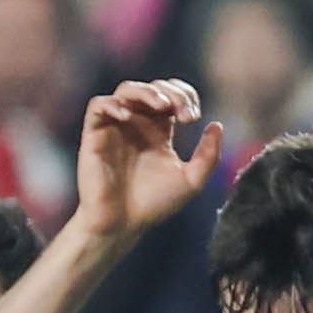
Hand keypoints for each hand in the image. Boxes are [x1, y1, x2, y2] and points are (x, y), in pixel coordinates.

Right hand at [75, 80, 222, 240]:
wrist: (122, 224)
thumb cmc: (154, 204)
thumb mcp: (191, 181)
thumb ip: (208, 156)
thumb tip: (217, 125)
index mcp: (159, 129)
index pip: (172, 96)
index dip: (185, 96)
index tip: (192, 117)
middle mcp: (137, 123)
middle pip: (153, 88)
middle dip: (171, 93)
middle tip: (183, 113)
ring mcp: (115, 126)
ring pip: (126, 90)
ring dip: (146, 91)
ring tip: (161, 106)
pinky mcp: (94, 134)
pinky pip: (98, 105)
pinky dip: (112, 104)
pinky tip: (128, 117)